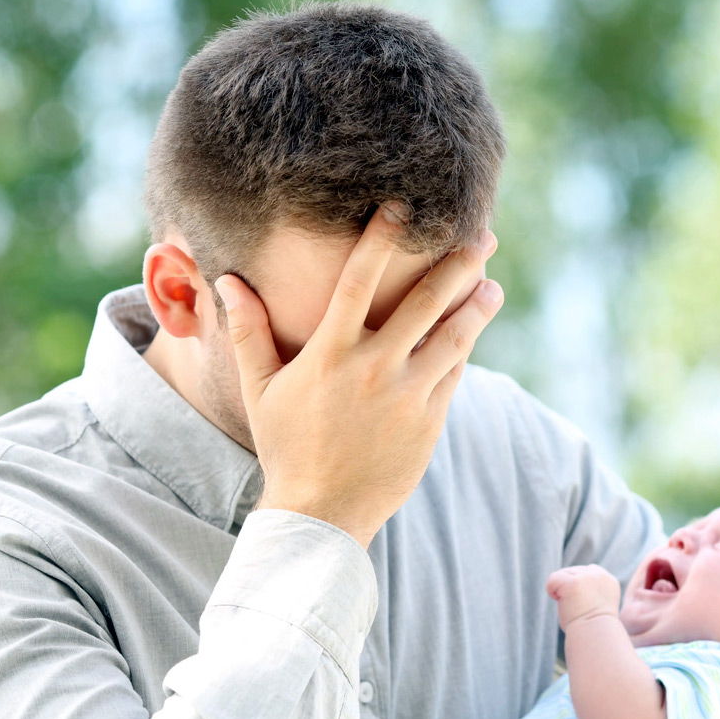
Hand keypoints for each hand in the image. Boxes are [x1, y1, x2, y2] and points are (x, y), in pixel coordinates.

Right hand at [216, 206, 501, 547]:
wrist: (322, 512)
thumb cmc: (287, 447)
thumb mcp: (261, 390)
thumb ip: (248, 332)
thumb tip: (227, 280)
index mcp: (330, 354)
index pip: (358, 282)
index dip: (382, 240)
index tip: (402, 206)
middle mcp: (373, 369)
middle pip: (424, 303)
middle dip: (457, 264)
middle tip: (481, 235)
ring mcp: (406, 396)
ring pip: (452, 338)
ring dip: (476, 306)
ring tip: (492, 283)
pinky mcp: (429, 422)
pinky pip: (453, 375)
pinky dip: (464, 348)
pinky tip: (474, 328)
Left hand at [546, 564, 620, 629]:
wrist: (594, 639)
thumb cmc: (592, 629)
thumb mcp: (596, 605)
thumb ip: (588, 590)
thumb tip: (568, 587)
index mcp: (609, 580)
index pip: (588, 571)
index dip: (580, 588)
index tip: (585, 605)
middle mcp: (600, 575)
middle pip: (573, 571)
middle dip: (570, 589)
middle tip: (579, 609)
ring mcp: (587, 577)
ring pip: (562, 574)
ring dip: (562, 592)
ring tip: (573, 608)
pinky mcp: (572, 582)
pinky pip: (552, 579)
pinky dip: (552, 592)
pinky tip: (562, 604)